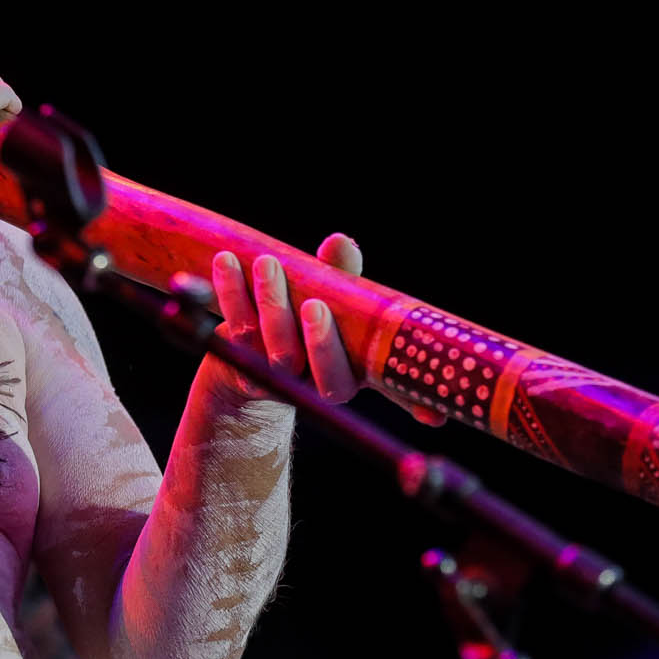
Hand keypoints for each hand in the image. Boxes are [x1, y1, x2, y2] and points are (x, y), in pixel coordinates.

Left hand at [207, 233, 445, 425]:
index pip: (391, 391)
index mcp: (357, 369)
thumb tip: (341, 243)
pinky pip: (237, 334)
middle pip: (324, 374)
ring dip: (271, 305)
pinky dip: (231, 295)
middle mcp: (321, 383)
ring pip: (276, 351)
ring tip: (266, 263)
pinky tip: (227, 262)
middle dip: (319, 341)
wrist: (246, 353)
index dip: (415, 404)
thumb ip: (340, 274)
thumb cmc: (304, 318)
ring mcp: (279, 378)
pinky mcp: (241, 366)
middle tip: (314, 304)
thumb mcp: (332, 294)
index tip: (432, 415)